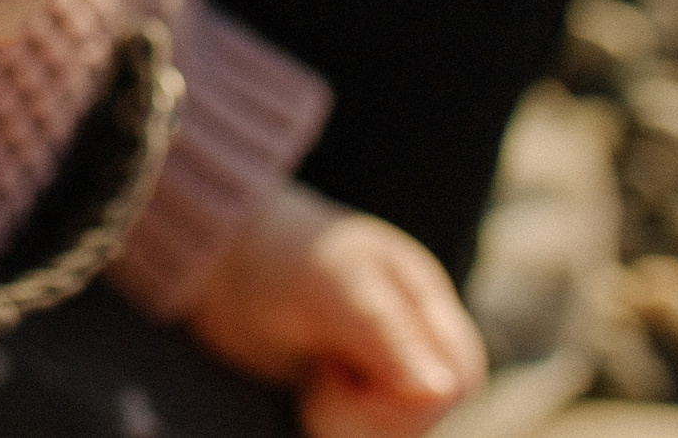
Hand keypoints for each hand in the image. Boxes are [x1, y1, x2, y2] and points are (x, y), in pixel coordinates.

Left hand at [186, 184, 486, 437]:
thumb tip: (444, 389)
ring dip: (354, 426)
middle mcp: (415, 336)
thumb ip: (386, 334)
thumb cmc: (277, 257)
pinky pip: (370, 430)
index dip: (409, 402)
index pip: (457, 378)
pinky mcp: (356, 393)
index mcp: (422, 299)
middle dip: (376, 419)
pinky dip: (340, 428)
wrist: (220, 260)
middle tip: (321, 380)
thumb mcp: (329, 288)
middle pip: (431, 412)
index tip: (341, 379)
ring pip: (400, 429)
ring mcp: (385, 367)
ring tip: (317, 383)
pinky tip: (314, 397)